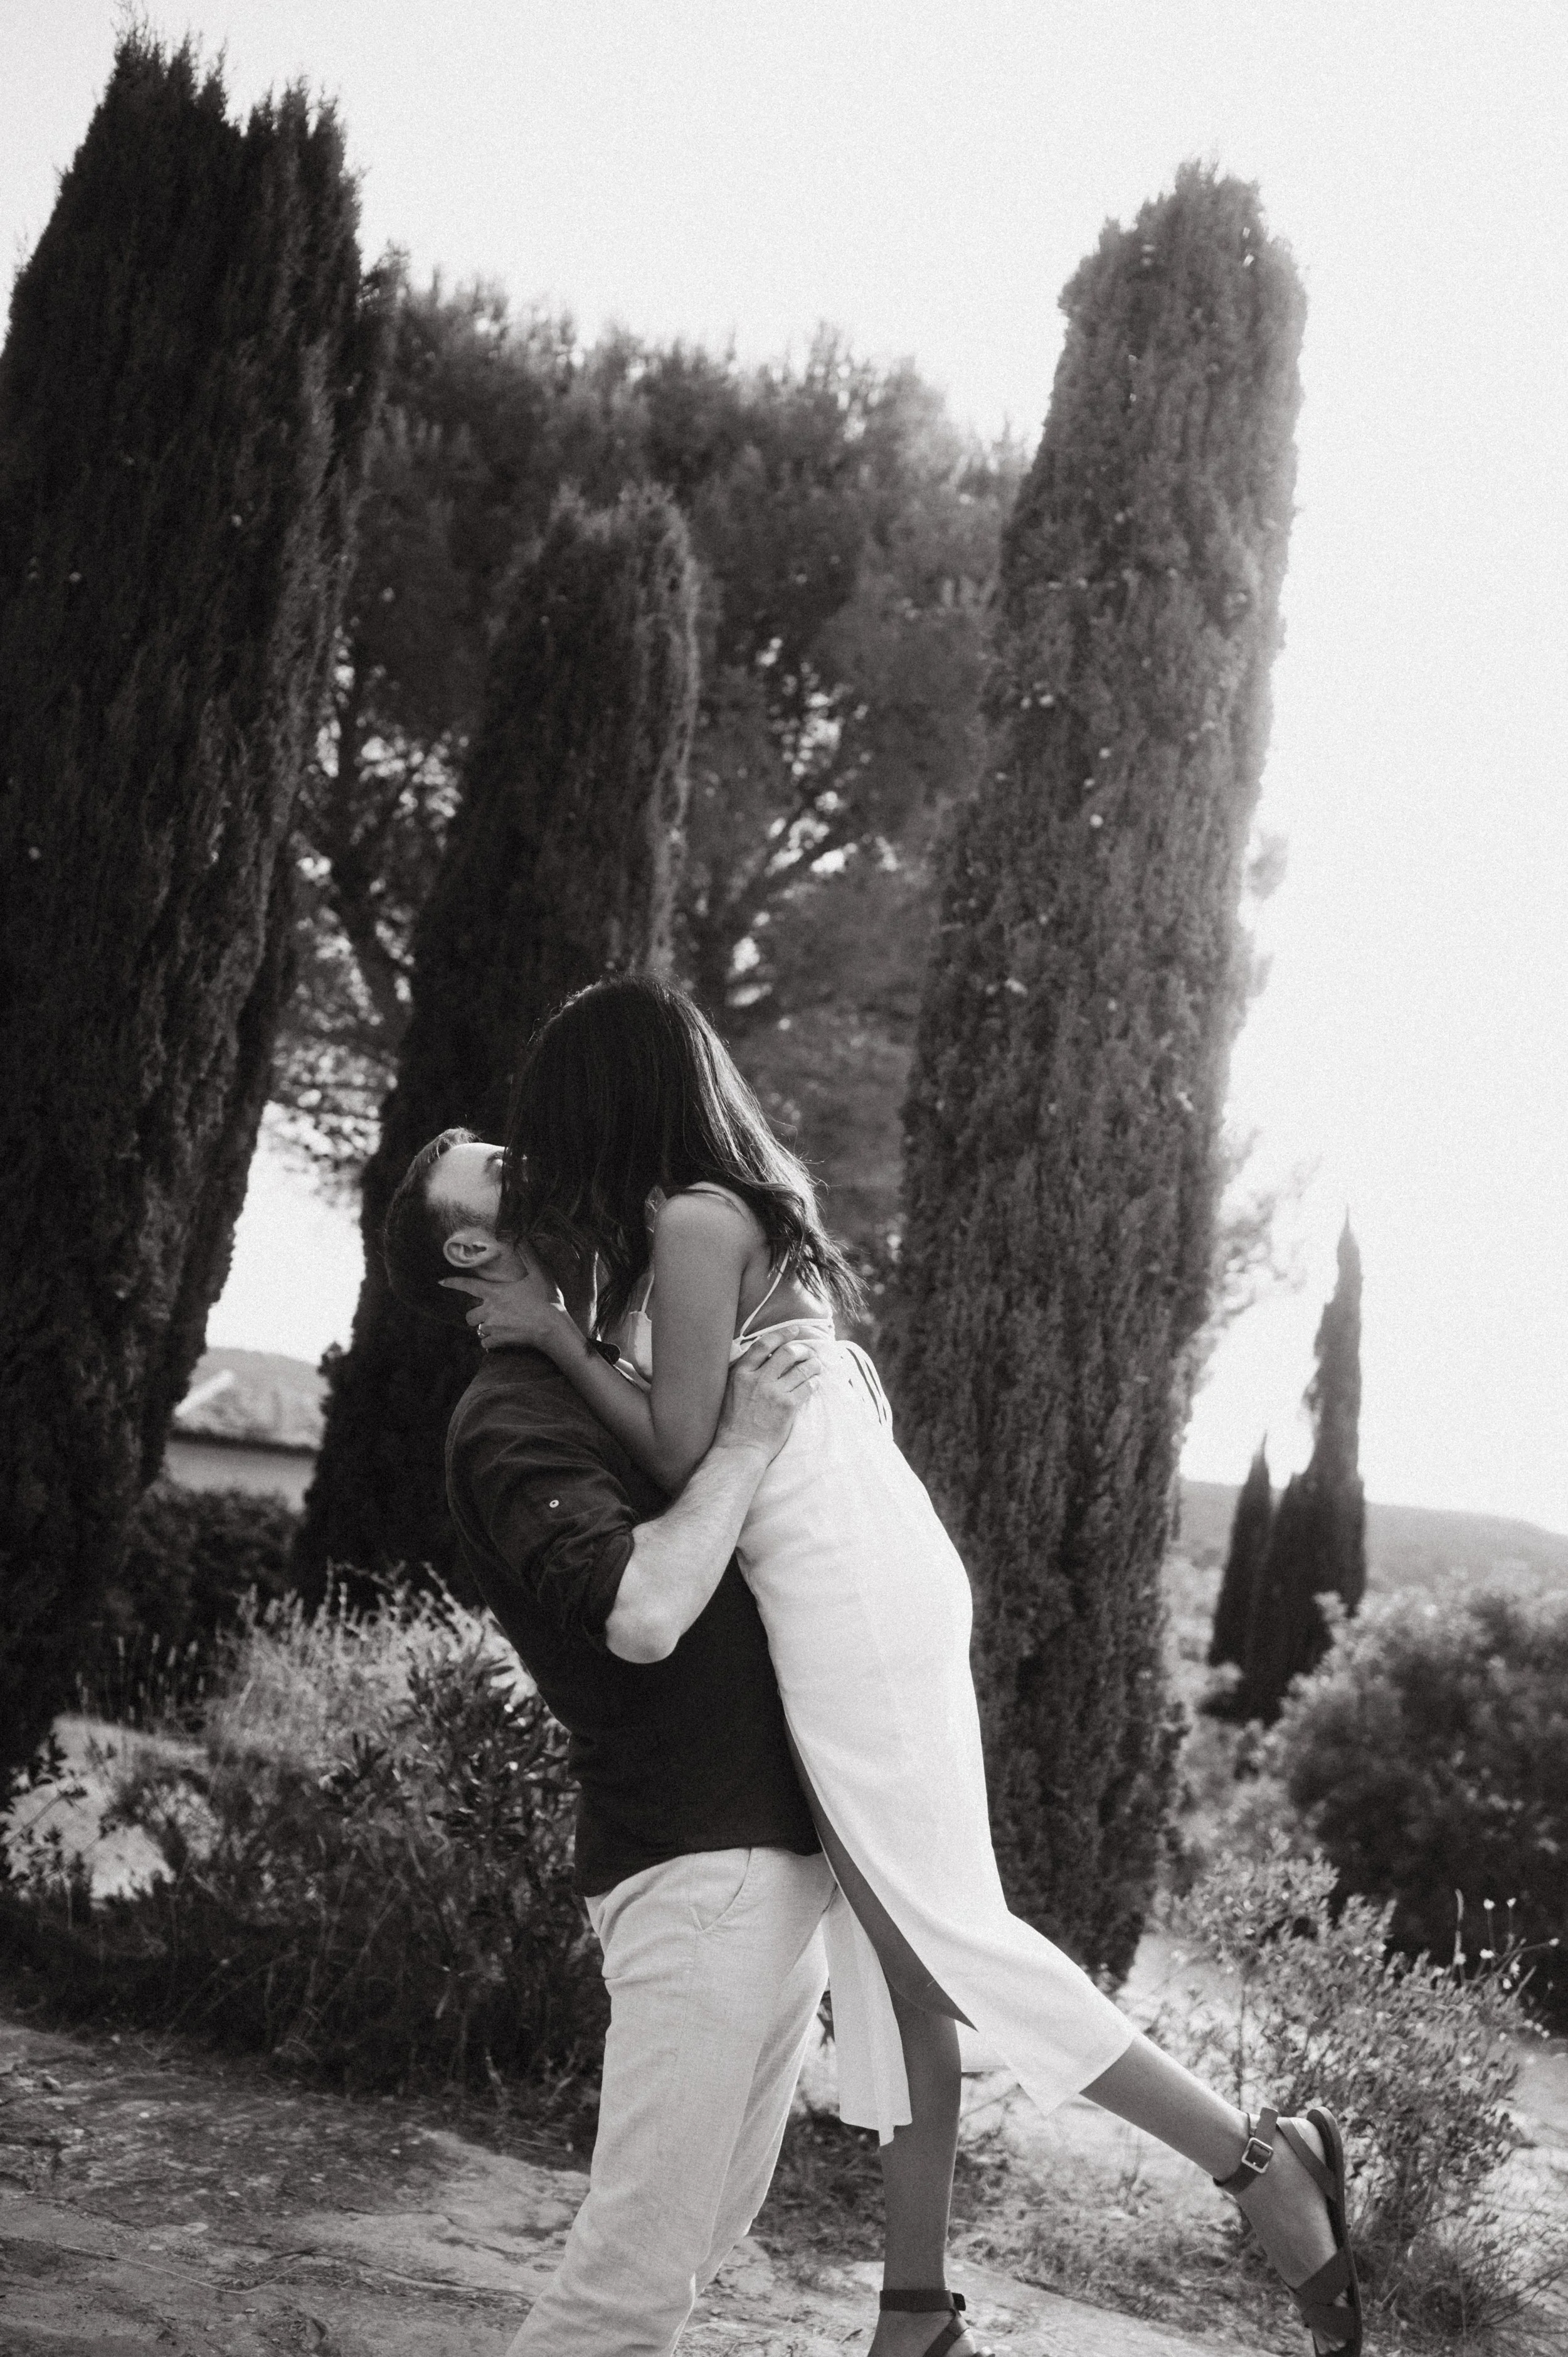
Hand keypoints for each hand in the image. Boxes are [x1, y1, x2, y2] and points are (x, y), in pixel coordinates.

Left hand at [441, 1256, 569, 1353]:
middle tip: (487, 1314)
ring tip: (497, 1326)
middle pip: (468, 1316)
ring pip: (478, 1330)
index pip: (467, 1286)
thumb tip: (521, 1236)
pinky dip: (490, 1342)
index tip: (441, 1282)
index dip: (453, 1283)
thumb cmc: (546, 1300)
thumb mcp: (539, 1273)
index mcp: (495, 1292)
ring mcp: (493, 1326)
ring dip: (484, 1328)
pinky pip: (486, 1344)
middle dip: (474, 1315)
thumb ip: (528, 1255)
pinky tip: (500, 1339)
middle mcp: (489, 1310)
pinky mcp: (499, 1340)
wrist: (552, 1327)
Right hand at [714, 1333, 822, 1460]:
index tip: (794, 1330)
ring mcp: (774, 1393)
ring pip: (802, 1369)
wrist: (739, 1448)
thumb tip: (760, 1356)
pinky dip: (814, 1382)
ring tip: (816, 1365)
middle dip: (802, 1349)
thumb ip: (742, 1372)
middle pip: (787, 1352)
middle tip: (808, 1351)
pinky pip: (807, 1387)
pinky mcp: (787, 1407)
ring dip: (813, 1364)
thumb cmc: (732, 1423)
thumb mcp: (729, 1391)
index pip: (763, 1344)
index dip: (782, 1333)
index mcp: (740, 1373)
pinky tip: (815, 1382)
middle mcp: (758, 1380)